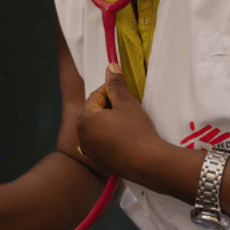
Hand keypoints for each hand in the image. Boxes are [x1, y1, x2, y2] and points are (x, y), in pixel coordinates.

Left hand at [76, 63, 164, 178]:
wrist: (148, 163)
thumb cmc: (136, 130)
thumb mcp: (126, 103)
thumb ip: (115, 84)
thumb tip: (110, 66)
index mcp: (84, 118)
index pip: (97, 95)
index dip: (113, 90)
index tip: (127, 92)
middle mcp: (81, 135)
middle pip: (95, 111)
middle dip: (110, 106)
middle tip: (128, 106)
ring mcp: (89, 150)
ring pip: (98, 127)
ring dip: (110, 121)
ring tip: (128, 122)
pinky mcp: (98, 161)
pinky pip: (102, 142)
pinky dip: (110, 137)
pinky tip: (125, 137)